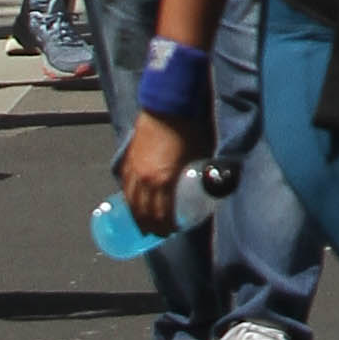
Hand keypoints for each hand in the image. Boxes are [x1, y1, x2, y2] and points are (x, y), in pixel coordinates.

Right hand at [119, 109, 192, 231]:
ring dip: (137, 217)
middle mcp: (145, 180)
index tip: (173, 230)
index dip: (168, 226)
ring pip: (131, 202)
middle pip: (144, 213)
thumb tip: (214, 180)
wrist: (167, 105)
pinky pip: (124, 187)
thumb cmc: (188, 127)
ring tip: (143, 225)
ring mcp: (134, 171)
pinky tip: (132, 203)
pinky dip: (127, 199)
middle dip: (151, 227)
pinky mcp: (128, 161)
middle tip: (158, 234)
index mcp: (164, 181)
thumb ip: (203, 170)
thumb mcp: (200, 153)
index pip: (163, 214)